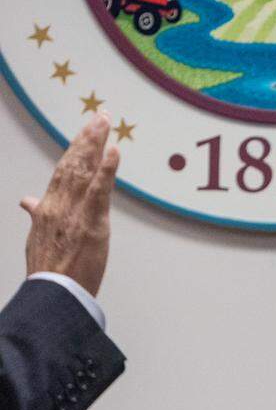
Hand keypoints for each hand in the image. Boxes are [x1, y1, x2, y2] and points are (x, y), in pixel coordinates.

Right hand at [20, 113, 119, 296]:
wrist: (53, 294)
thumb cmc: (50, 269)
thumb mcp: (38, 236)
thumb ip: (37, 214)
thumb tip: (27, 200)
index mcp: (48, 208)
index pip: (63, 171)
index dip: (75, 149)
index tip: (86, 131)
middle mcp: (58, 205)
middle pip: (73, 164)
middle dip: (87, 138)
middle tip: (100, 116)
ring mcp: (74, 212)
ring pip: (84, 171)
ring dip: (95, 144)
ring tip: (104, 123)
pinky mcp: (90, 223)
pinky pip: (99, 191)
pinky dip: (106, 170)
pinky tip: (114, 151)